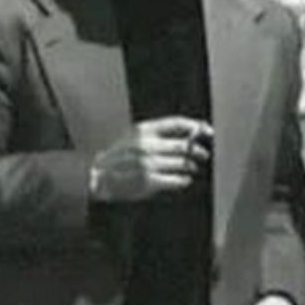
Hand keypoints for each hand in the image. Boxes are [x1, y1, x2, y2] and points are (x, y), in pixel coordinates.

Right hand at [89, 116, 211, 201]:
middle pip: (184, 145)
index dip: (196, 126)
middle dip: (198, 150)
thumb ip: (157, 133)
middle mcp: (147, 145)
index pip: (177, 123)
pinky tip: (185, 179)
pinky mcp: (149, 181)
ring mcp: (148, 163)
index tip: (206, 131)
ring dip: (191, 166)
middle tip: (203, 154)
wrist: (98, 176)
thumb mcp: (133, 136)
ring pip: (182, 163)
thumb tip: (187, 133)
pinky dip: (184, 180)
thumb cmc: (118, 157)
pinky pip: (176, 180)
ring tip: (192, 168)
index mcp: (143, 130)